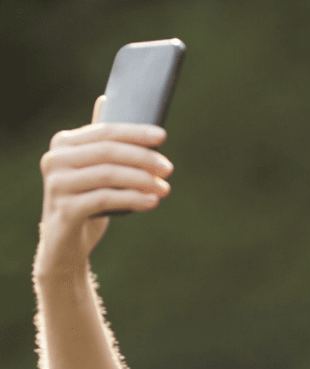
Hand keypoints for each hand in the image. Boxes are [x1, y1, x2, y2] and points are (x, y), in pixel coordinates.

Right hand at [35, 96, 172, 277]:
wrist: (64, 243)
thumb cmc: (85, 202)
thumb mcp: (92, 170)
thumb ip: (98, 140)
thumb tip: (106, 100)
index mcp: (63, 144)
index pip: (105, 131)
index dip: (136, 132)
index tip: (163, 136)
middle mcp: (55, 160)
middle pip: (108, 152)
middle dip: (143, 158)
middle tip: (169, 168)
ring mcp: (57, 185)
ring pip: (108, 175)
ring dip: (142, 180)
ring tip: (165, 188)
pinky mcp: (65, 210)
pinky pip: (104, 200)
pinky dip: (132, 199)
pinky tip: (152, 202)